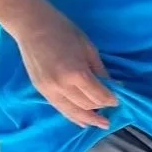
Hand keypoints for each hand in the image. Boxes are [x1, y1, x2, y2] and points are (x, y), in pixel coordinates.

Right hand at [13, 6, 117, 128]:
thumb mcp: (89, 49)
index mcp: (76, 73)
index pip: (98, 95)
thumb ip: (100, 71)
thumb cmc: (65, 32)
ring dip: (87, 119)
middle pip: (86, 105)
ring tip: (100, 124)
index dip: (110, 100)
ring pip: (72, 111)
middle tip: (111, 113)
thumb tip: (112, 86)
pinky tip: (82, 121)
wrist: (33, 27)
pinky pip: (59, 108)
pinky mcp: (41, 91)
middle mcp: (62, 87)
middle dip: (101, 109)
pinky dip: (72, 116)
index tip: (118, 101)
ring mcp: (48, 90)